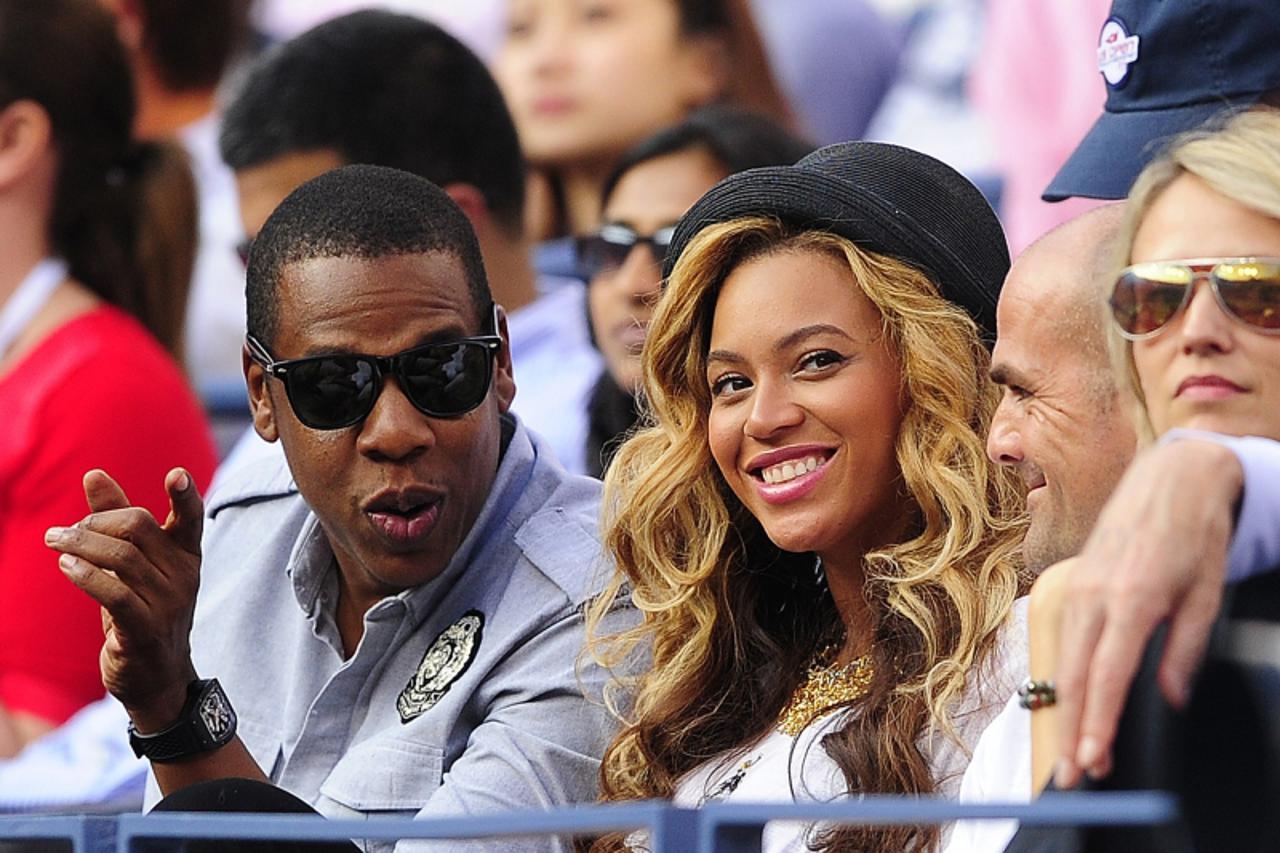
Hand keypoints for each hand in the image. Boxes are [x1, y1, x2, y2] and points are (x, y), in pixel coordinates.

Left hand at [46, 468, 203, 730]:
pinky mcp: (146, 630)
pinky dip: (85, 575)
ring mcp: (168, 604)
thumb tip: (94, 474)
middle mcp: (184, 576)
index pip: (191, 519)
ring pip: (121, 558)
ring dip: (79, 545)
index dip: (185, 496)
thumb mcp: (133, 566)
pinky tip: (65, 567)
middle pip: (138, 527)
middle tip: (61, 531)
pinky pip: (114, 594)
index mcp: (186, 555)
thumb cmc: (142, 611)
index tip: (175, 474)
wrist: (157, 676)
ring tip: (54, 543)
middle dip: (94, 521)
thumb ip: (116, 519)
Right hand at [1051, 439, 1239, 788]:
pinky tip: (1076, 705)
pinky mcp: (1072, 584)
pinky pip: (1065, 640)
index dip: (1100, 722)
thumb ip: (1185, 649)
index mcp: (1132, 598)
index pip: (1110, 674)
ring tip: (1078, 752)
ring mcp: (1077, 587)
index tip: (1092, 759)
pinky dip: (1069, 678)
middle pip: (1077, 676)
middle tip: (1073, 778)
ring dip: (1070, 709)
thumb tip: (1170, 696)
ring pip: (1066, 661)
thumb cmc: (1194, 537)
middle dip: (1074, 729)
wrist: (1166, 481)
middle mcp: (1095, 594)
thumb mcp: (1208, 594)